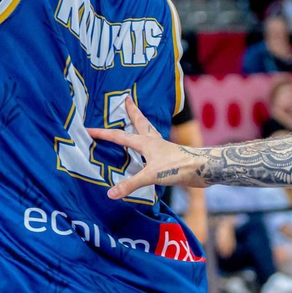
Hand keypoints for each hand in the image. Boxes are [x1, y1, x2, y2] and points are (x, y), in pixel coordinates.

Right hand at [88, 97, 209, 199]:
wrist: (202, 169)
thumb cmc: (177, 168)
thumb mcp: (151, 176)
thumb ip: (130, 184)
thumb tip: (110, 194)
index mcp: (145, 143)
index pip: (119, 137)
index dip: (102, 134)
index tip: (88, 129)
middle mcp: (153, 142)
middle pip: (140, 123)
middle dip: (132, 112)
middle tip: (127, 99)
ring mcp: (162, 148)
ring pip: (149, 132)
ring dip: (141, 124)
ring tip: (137, 118)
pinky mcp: (169, 157)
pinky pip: (155, 147)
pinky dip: (149, 143)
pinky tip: (149, 149)